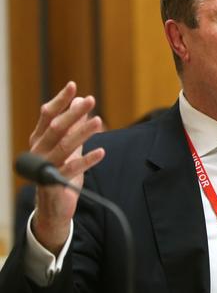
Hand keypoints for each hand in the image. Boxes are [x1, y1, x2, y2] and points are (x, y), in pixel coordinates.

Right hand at [29, 82, 104, 254]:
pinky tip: (101, 152)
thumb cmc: (60, 170)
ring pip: (64, 146)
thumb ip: (74, 126)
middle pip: (56, 127)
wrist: (53, 205)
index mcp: (39, 138)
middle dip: (73, 113)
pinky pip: (72, 169)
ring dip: (82, 133)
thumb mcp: (69, 146)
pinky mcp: (55, 183)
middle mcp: (38, 151)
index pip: (47, 115)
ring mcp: (45, 167)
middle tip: (91, 100)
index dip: (60, 101)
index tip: (74, 86)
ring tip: (99, 120)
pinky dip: (87, 160)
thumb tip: (83, 101)